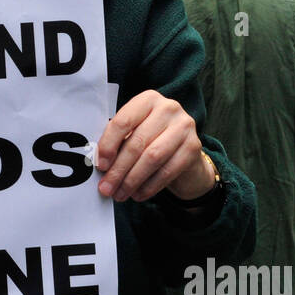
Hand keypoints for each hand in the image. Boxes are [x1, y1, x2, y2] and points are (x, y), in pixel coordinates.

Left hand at [94, 90, 212, 202]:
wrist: (185, 150)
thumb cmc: (152, 139)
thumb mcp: (134, 132)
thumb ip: (118, 142)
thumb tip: (100, 163)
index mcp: (148, 99)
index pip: (123, 121)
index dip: (108, 145)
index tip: (100, 166)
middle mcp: (168, 108)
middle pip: (137, 142)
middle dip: (119, 169)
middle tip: (107, 187)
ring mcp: (184, 126)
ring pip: (152, 158)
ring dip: (132, 180)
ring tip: (120, 194)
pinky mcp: (194, 146)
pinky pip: (167, 171)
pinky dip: (149, 186)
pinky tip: (138, 194)